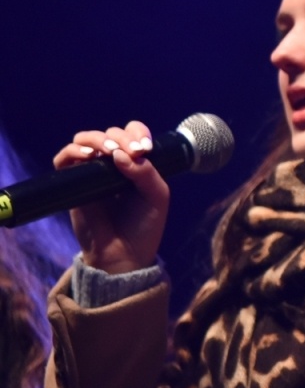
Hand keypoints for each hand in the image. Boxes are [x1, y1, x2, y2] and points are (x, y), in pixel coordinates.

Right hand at [52, 120, 168, 274]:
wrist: (124, 255)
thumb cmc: (144, 226)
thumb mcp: (157, 196)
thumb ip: (145, 173)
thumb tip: (119, 154)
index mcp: (136, 163)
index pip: (132, 133)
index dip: (137, 133)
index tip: (145, 148)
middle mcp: (113, 164)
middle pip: (110, 134)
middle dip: (121, 137)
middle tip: (131, 151)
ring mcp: (91, 173)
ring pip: (85, 140)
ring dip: (97, 139)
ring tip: (109, 151)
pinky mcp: (72, 184)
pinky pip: (64, 159)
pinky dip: (73, 151)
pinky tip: (88, 155)